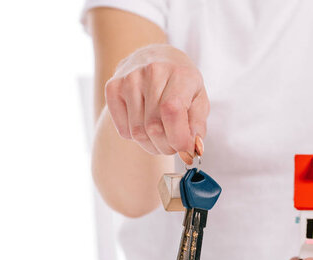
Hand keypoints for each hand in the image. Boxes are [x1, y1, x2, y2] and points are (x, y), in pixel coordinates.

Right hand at [104, 44, 208, 163]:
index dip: (179, 138)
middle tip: (174, 145)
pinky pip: (123, 130)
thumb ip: (198, 127)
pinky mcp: (112, 87)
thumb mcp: (199, 101)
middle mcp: (153, 72)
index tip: (186, 149)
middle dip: (167, 146)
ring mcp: (129, 78)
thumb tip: (192, 149)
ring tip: (161, 135)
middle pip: (154, 128)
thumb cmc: (182, 85)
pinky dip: (135, 137)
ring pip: (137, 133)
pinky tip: (145, 123)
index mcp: (181, 74)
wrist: (156, 57)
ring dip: (152, 145)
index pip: (172, 111)